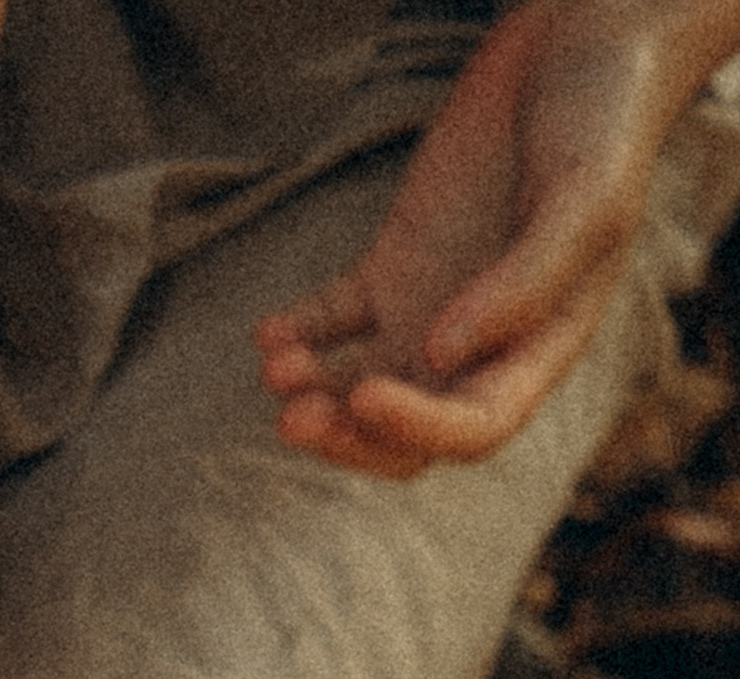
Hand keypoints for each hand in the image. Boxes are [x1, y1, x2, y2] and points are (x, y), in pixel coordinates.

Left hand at [255, 0, 691, 476]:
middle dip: (345, 437)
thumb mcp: (583, 200)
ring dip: (311, 391)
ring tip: (275, 364)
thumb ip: (524, 283)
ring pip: (357, 388)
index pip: (474, 426)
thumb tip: (438, 357)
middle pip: (404, 434)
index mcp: (538, 350)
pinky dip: (299, 333)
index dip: (417, 426)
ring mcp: (428, 314)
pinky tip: (269, 332)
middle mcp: (479, 350)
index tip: (365, 395)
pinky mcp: (390, 271)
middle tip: (293, 417)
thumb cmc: (600, 126)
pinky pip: (334, 323)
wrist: (574, 50)